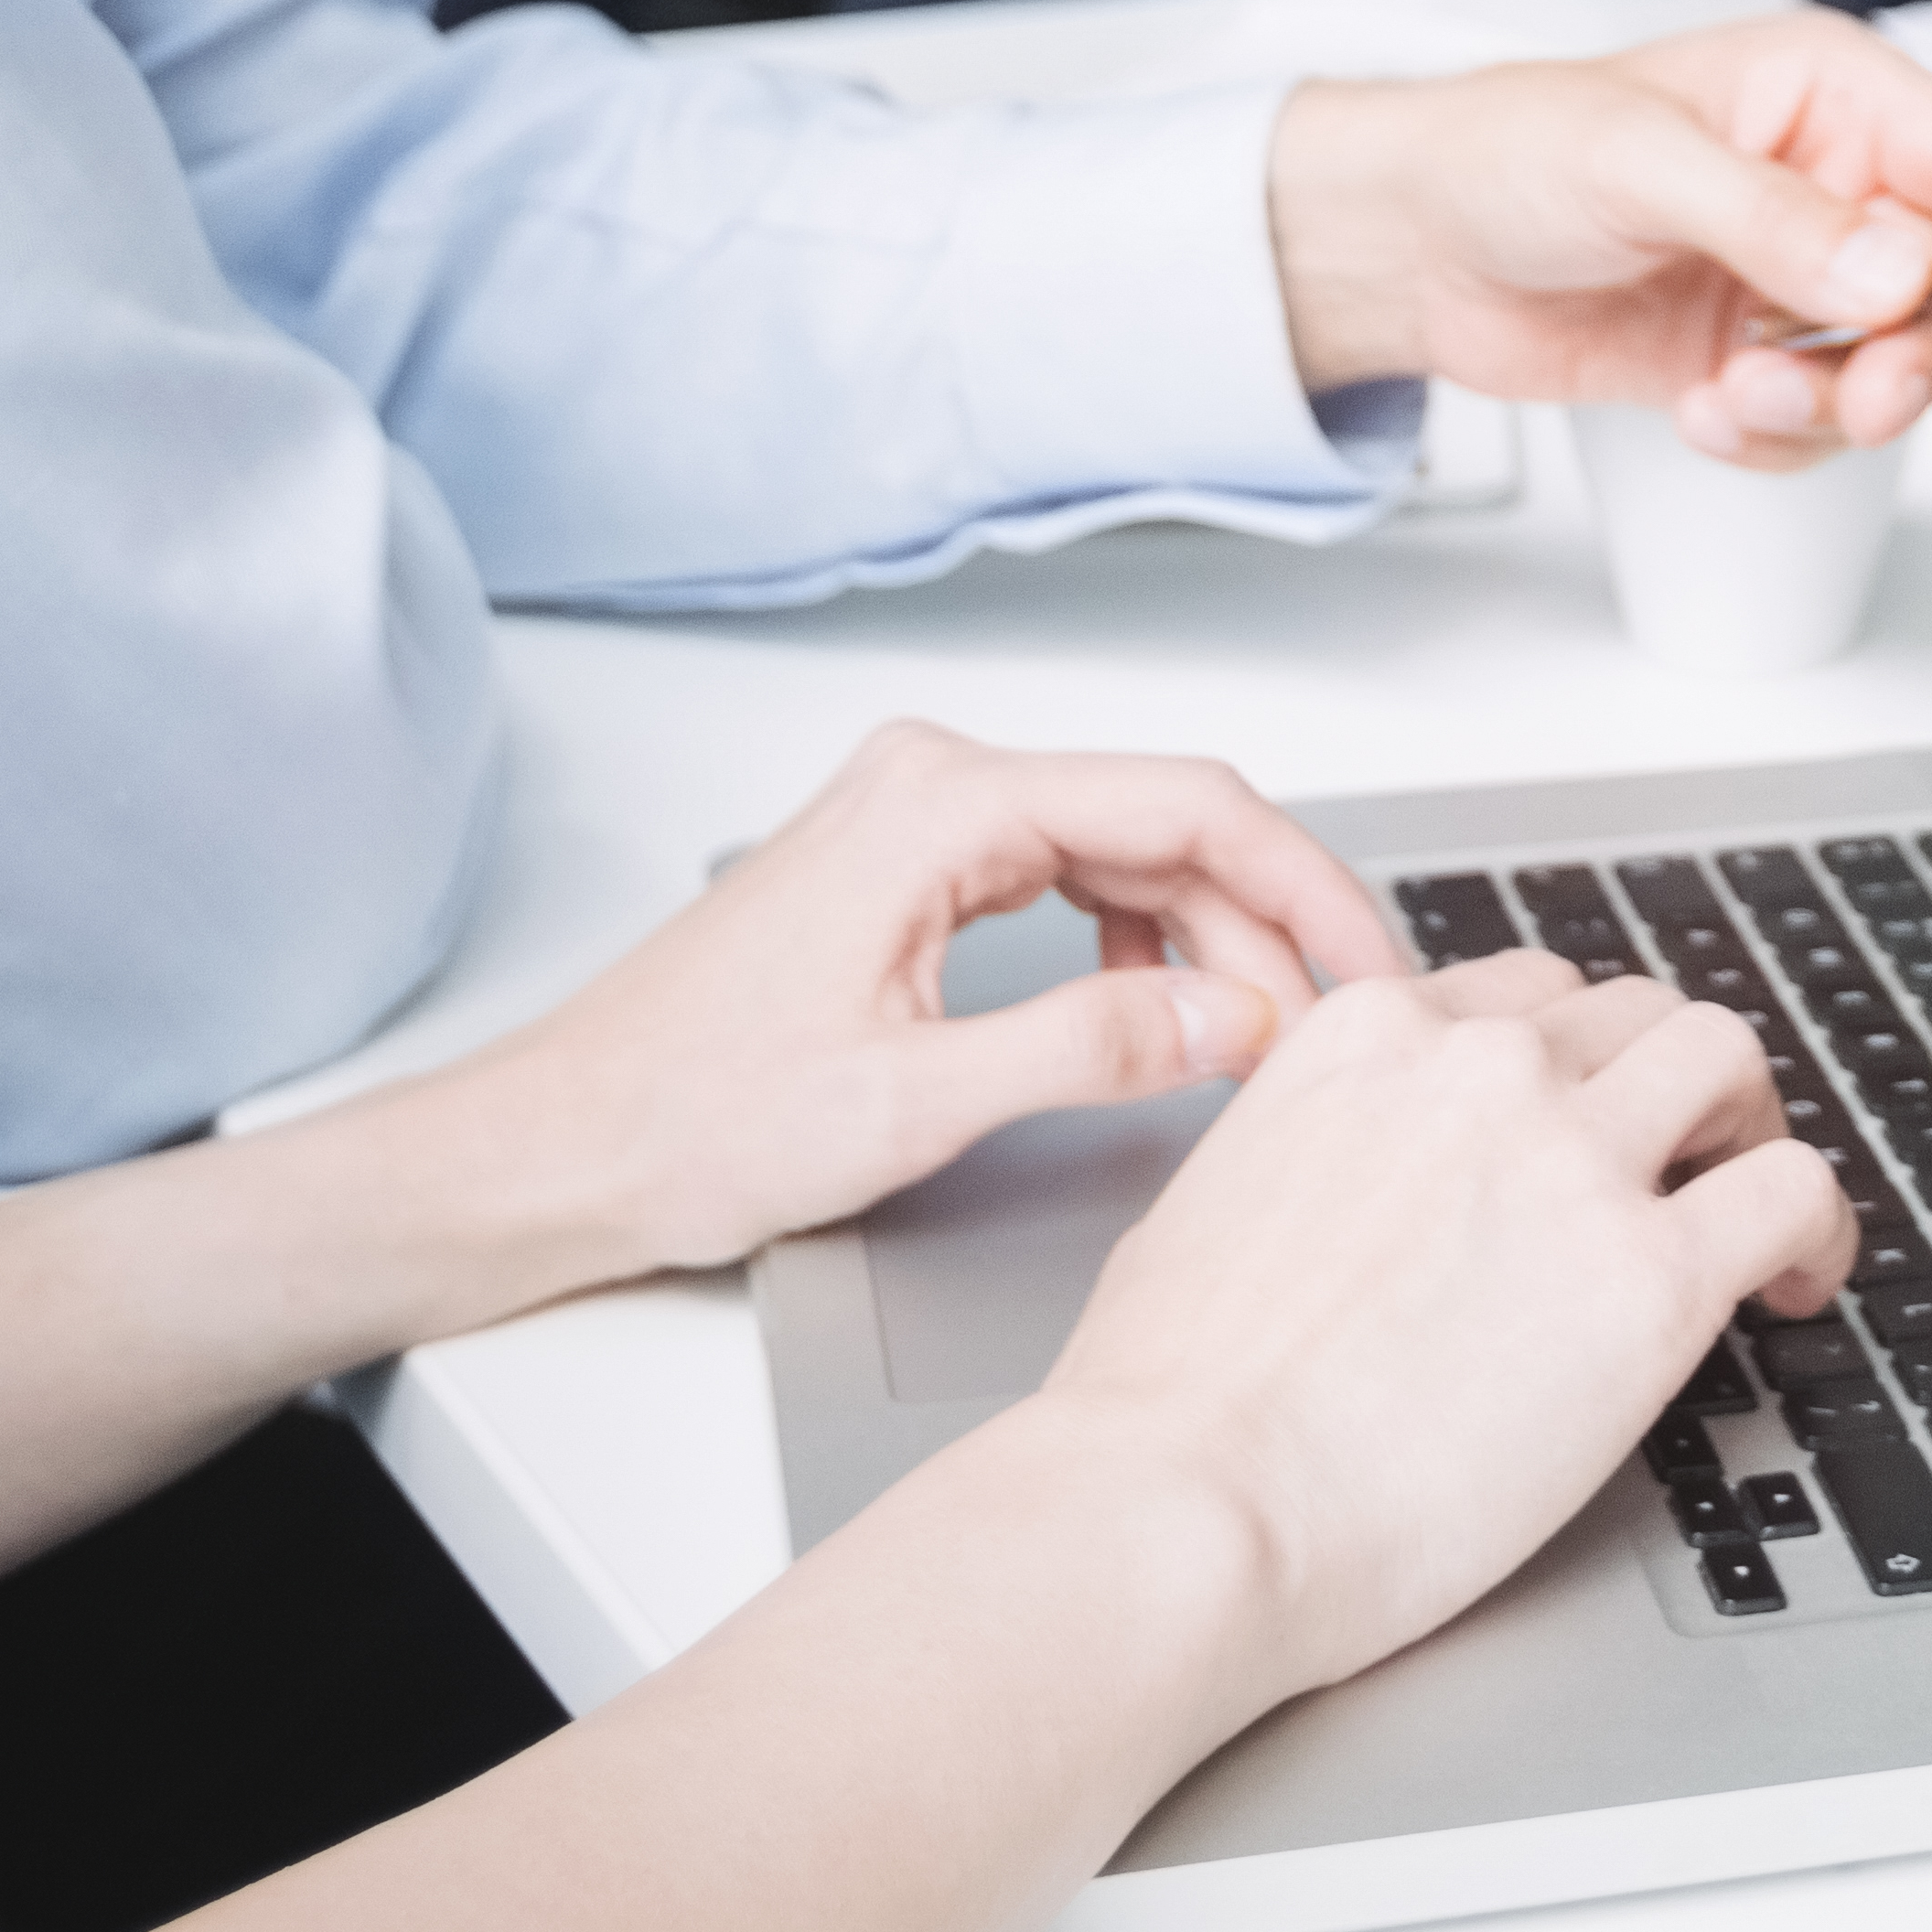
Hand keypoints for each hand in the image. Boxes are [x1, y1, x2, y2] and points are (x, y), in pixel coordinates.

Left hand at [422, 722, 1410, 1292]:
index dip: (1302, 884)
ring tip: (1257, 1040)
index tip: (1371, 963)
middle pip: (1163, 822)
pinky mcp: (909, 872)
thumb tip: (1236, 1019)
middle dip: (1262, 925)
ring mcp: (917, 821)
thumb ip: (1093, 1047)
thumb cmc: (687, 1120)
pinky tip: (1162, 1009)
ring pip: (1123, 850)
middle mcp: (932, 783)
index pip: (1185, 802)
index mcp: (941, 803)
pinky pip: (1066, 877)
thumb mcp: (913, 1103)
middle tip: (1329, 1035)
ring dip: (1205, 937)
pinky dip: (1136, 938)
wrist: (560, 1149)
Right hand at [1004, 954, 1850, 1700]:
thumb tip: (1350, 1193)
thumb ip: (1313, 1158)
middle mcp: (1481, 1069)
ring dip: (1746, 1125)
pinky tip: (1794, 1284)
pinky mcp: (1653, 1276)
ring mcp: (1574, 1159)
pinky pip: (1790, 1192)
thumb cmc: (1169, 1403)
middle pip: (1633, 1013)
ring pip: (1725, 1058)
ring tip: (1751, 1209)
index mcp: (1368, 1040)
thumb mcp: (1214, 1202)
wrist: (1189, 1506)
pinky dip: (1814, 1229)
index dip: (1569, 1063)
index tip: (1584, 1120)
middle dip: (1665, 1083)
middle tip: (1683, 1161)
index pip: (1518, 996)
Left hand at [1268, 15, 1931, 461]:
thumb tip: (1890, 273)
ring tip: (1740, 401)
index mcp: (1824, 96)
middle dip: (1907, 356)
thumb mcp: (1640, 162)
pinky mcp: (1750, 357)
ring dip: (1829, 407)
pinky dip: (1774, 439)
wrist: (1409, 247)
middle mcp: (1827, 188)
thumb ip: (1775, 221)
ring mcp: (1791, 280)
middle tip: (1860, 399)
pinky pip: (1817, 422)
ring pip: (1888, 367)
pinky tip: (1706, 412)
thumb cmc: (1507, 150)